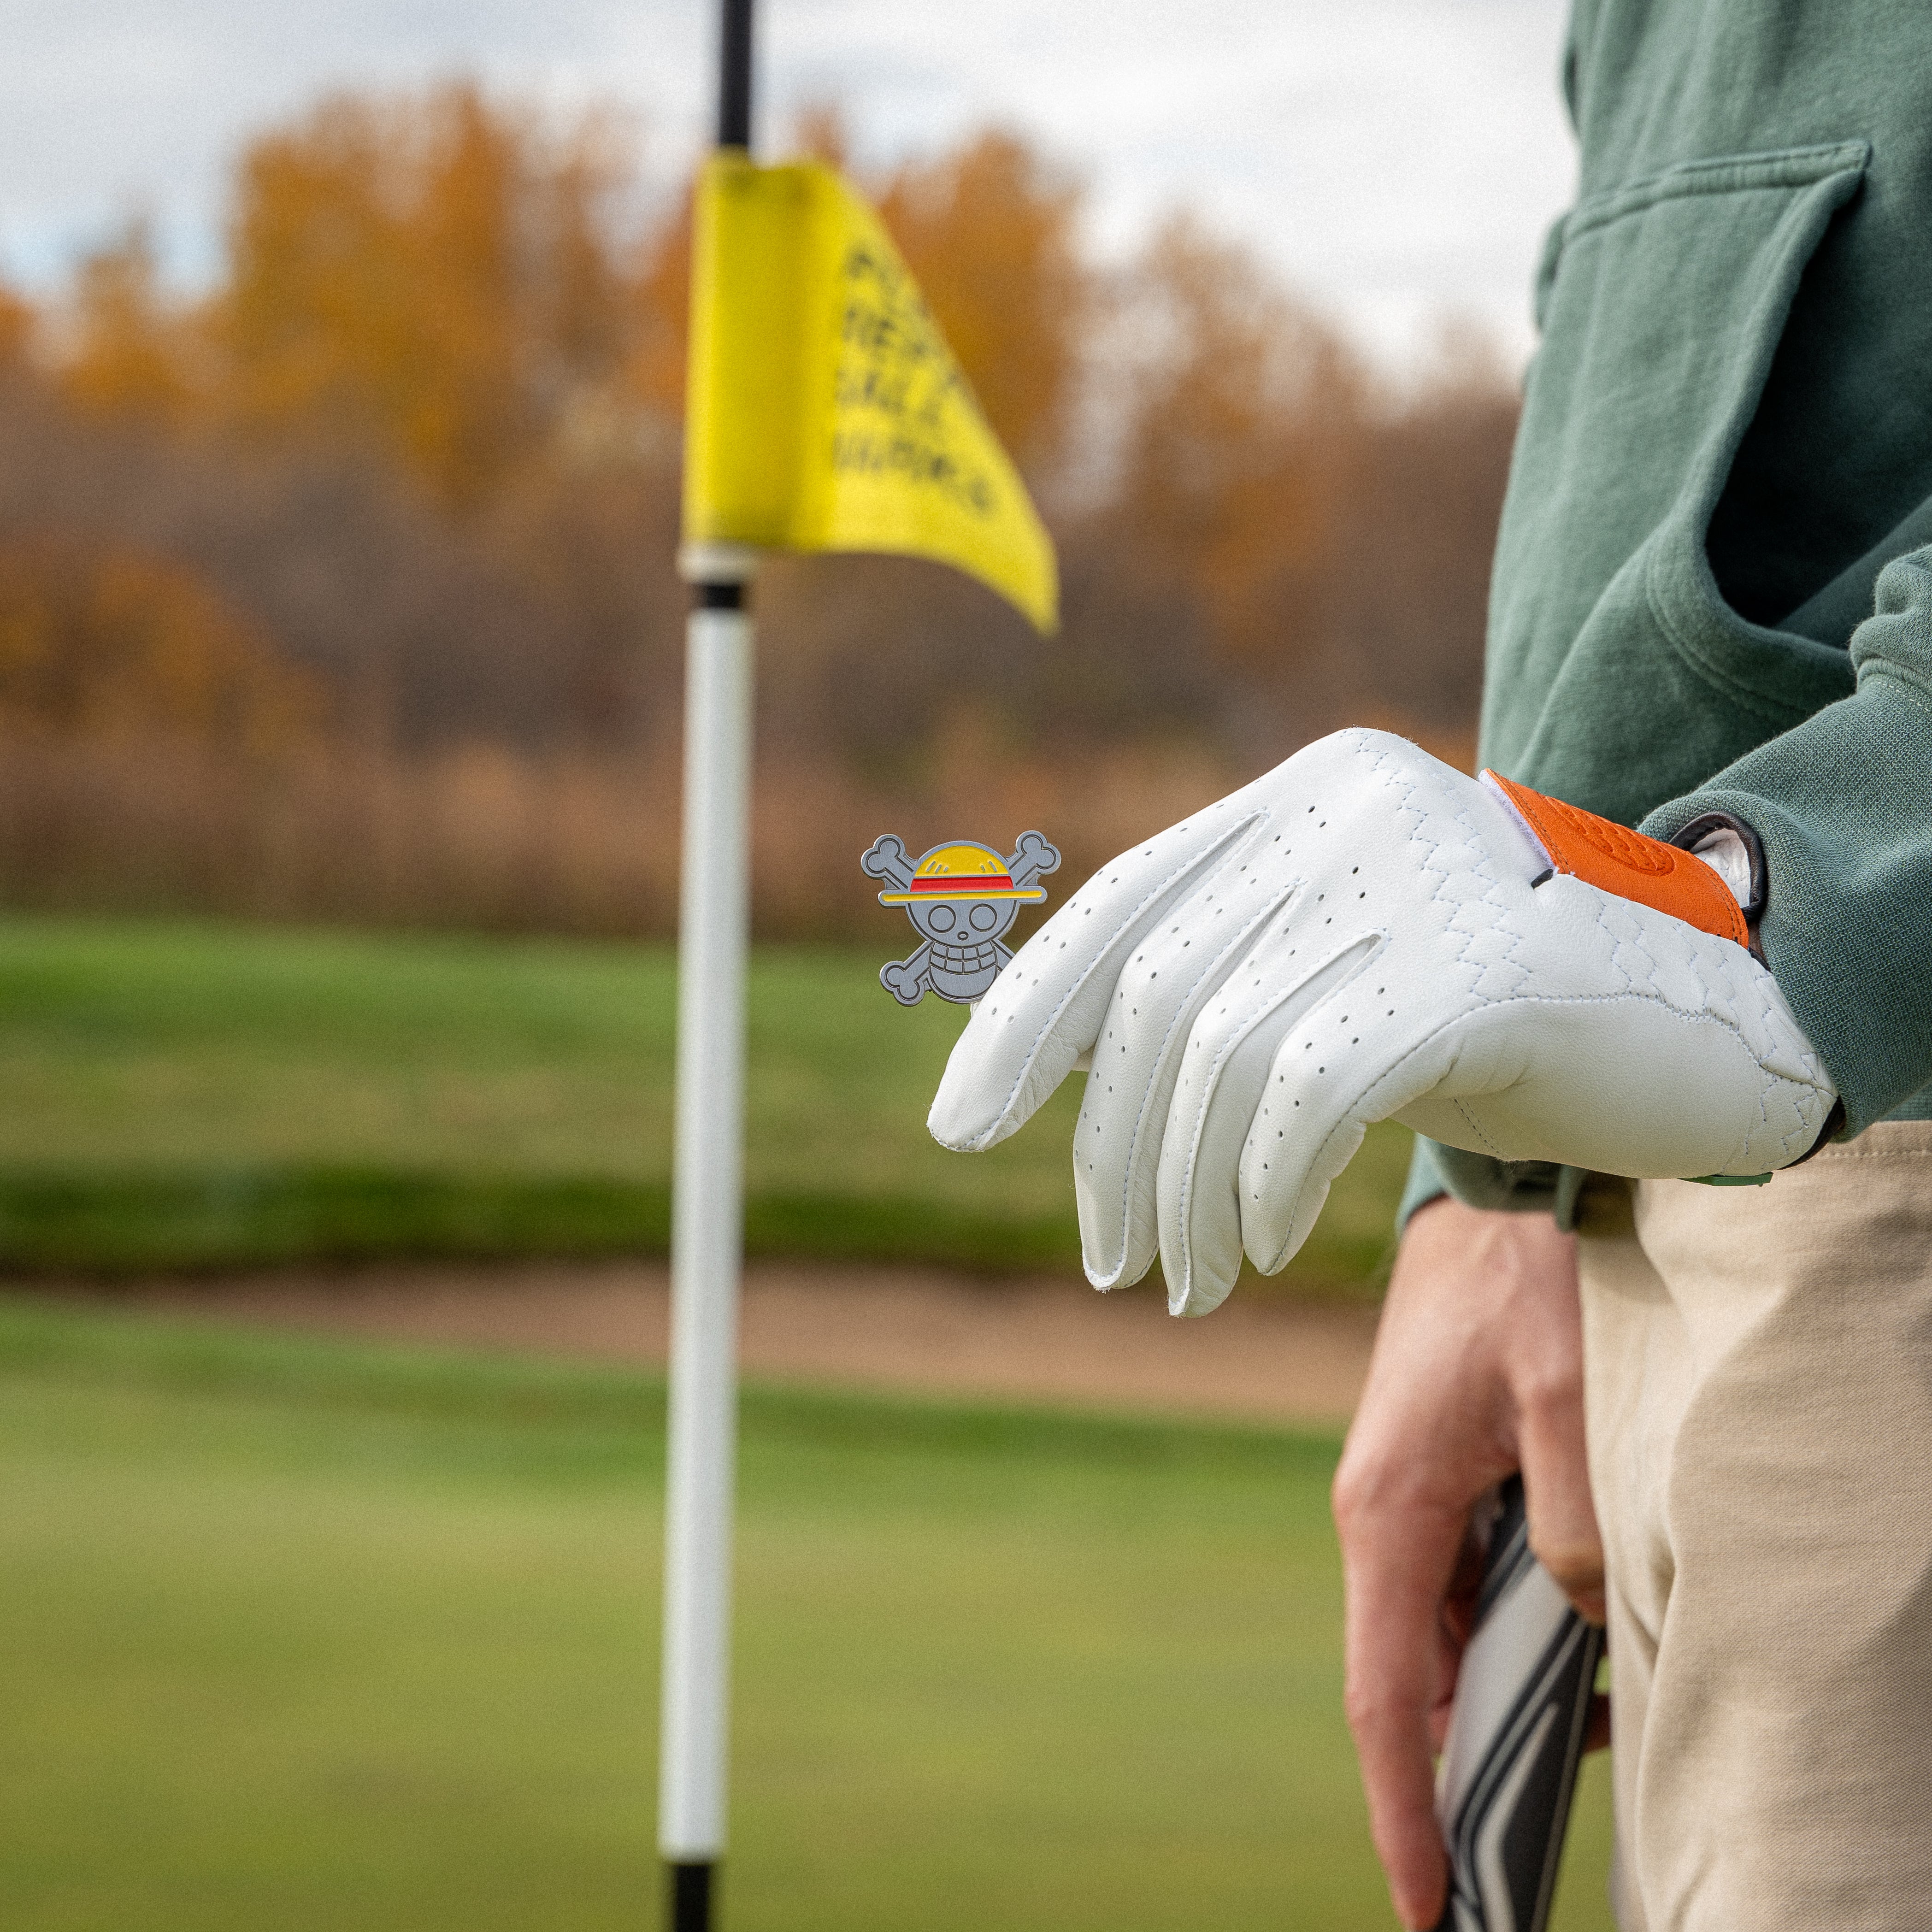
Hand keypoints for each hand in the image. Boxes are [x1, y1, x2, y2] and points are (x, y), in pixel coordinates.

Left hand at [929, 728, 1832, 1313]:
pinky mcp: (1472, 968)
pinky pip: (1308, 1094)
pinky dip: (1261, 1186)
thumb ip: (1229, 975)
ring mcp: (1415, 877)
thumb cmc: (1508, 1013)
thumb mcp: (1347, 968)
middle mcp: (1349, 807)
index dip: (1028, 1016)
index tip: (963, 1117)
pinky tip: (1258, 1248)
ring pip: (1222, 1054)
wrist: (1710, 1017)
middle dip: (1110, 1142)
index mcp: (1305, 792)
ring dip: (1180, 1193)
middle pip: (1160, 990)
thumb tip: (1057, 1066)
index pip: (1124, 902)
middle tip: (1109, 1260)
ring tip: (1182, 1282)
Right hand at [1332, 1196, 1602, 1930]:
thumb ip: (1574, 1521)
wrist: (1489, 1198)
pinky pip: (1461, 1591)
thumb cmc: (1519, 1286)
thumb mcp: (1565, 1399)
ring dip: (1496, 1701)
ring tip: (1574, 1751)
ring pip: (1440, 1638)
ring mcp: (1401, 1501)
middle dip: (1454, 1776)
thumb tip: (1580, 1618)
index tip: (1426, 1903)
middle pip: (1409, 1679)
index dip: (1403, 1804)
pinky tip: (1576, 1654)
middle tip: (1514, 1870)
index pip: (1385, 1693)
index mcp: (1387, 1512)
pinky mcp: (1431, 1484)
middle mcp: (1379, 1518)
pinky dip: (1510, 1640)